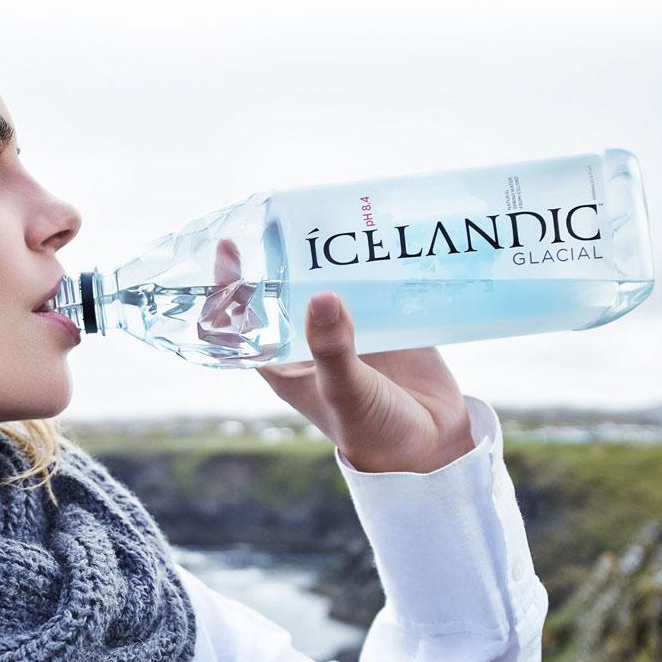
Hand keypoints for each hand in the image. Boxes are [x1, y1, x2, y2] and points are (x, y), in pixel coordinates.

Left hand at [199, 239, 475, 473]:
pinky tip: (382, 233)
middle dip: (285, 253)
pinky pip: (375, 285)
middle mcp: (310, 342)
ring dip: (332, 253)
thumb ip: (332, 348)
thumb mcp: (346, 392)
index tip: (229, 246)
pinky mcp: (387, 323)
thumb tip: (321, 295)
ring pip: (330, 281)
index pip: (242, 322)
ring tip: (333, 212)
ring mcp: (349, 330)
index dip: (228, 287)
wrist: (433, 449)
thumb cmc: (374, 431)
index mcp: (285, 363)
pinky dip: (376, 262)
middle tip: (289, 213)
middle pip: (287, 290)